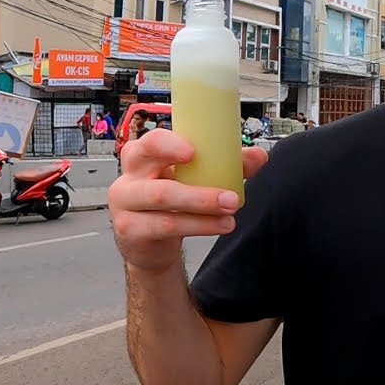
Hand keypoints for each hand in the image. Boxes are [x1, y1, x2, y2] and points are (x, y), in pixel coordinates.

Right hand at [109, 130, 269, 274]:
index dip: (169, 144)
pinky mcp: (130, 230)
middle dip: (194, 180)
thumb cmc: (171, 202)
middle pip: (152, 172)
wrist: (150, 242)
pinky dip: (199, 225)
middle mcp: (130, 177)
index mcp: (143, 156)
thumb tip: (258, 156)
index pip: (151, 142)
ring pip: (163, 199)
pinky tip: (220, 225)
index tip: (194, 151)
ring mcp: (125, 204)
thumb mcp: (195, 180)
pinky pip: (166, 225)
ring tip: (231, 209)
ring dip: (203, 204)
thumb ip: (226, 166)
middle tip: (231, 194)